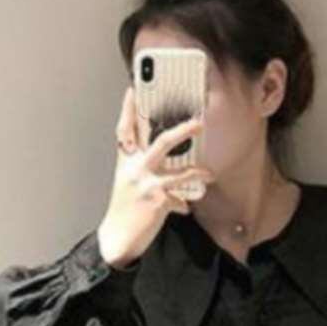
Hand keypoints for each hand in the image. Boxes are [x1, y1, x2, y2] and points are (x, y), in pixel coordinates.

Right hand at [98, 85, 214, 266]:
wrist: (118, 237)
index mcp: (126, 160)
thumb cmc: (126, 208)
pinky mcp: (156, 201)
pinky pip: (179, 197)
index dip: (128, 108)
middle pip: (161, 142)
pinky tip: (185, 207)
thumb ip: (145, 168)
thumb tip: (167, 161)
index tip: (133, 88)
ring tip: (209, 172)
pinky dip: (183, 203)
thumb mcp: (129, 182)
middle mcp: (134, 168)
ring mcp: (145, 183)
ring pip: (176, 170)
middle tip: (199, 122)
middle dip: (182, 130)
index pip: (125, 129)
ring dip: (196, 171)